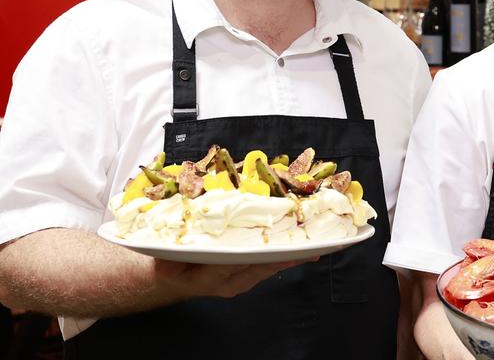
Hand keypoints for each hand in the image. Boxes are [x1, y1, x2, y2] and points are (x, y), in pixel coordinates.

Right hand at [152, 257, 312, 299]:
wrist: (170, 280)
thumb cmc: (168, 265)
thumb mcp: (166, 258)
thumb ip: (176, 248)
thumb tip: (187, 224)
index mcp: (206, 277)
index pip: (233, 264)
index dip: (252, 253)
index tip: (271, 242)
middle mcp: (227, 283)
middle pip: (258, 268)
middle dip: (282, 256)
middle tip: (305, 246)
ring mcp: (239, 283)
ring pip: (268, 270)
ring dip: (290, 259)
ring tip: (314, 248)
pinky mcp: (246, 278)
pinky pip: (268, 269)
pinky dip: (286, 259)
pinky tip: (306, 253)